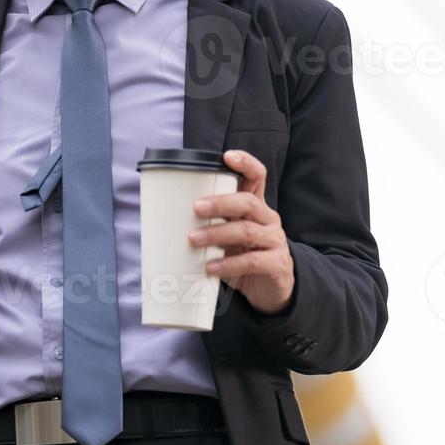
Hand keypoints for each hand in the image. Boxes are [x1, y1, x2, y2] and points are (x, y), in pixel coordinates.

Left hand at [187, 149, 293, 314]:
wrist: (270, 289)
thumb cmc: (243, 255)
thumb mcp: (229, 235)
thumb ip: (211, 223)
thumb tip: (167, 219)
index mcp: (257, 207)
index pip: (257, 177)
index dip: (245, 163)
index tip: (227, 156)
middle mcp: (268, 219)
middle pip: (248, 202)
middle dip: (221, 203)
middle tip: (196, 207)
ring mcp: (275, 241)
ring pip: (247, 231)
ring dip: (217, 234)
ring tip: (194, 239)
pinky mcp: (277, 265)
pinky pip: (251, 261)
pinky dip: (228, 264)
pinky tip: (210, 268)